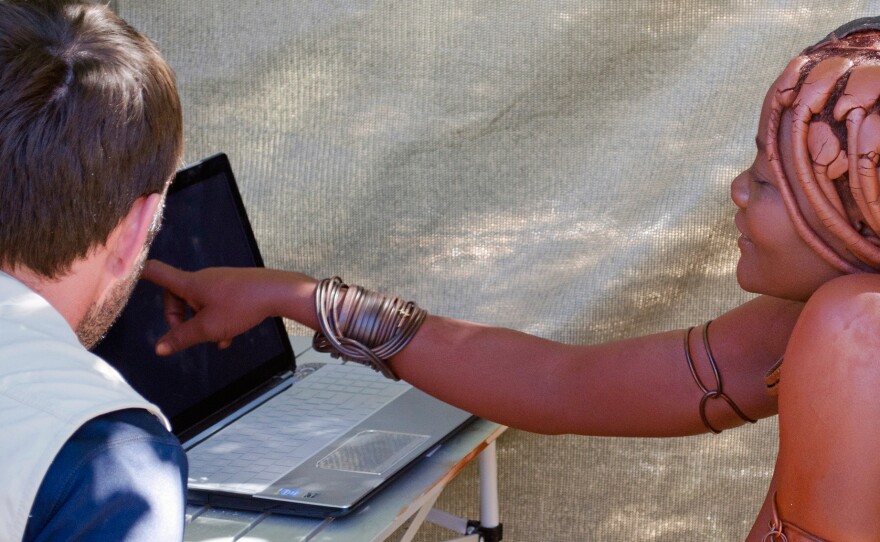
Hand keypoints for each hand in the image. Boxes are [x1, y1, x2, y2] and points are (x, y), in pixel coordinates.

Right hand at [141, 260, 304, 355]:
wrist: (278, 292)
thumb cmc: (241, 306)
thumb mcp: (208, 328)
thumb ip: (182, 338)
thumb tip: (159, 348)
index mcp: (190, 284)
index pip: (157, 272)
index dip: (139, 273)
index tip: (126, 272)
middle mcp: (202, 279)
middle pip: (176, 295)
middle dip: (178, 318)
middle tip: (188, 335)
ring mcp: (219, 282)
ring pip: (198, 304)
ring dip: (201, 324)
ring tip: (216, 341)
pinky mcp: (233, 287)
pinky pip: (215, 304)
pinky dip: (216, 320)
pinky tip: (228, 339)